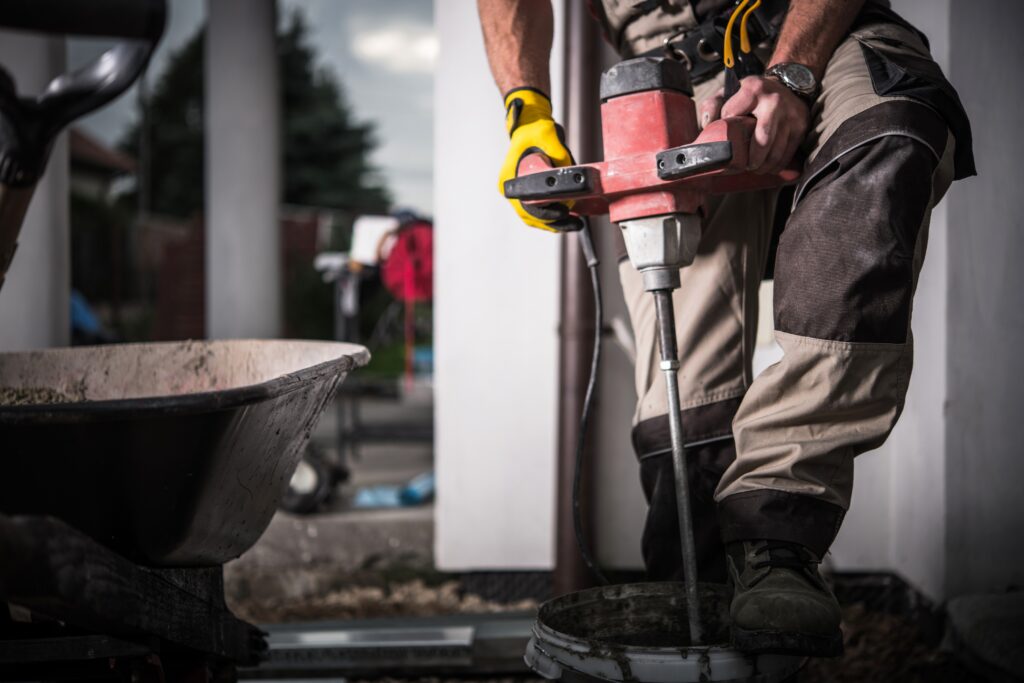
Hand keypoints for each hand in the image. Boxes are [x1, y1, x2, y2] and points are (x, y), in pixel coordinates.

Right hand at [497, 88, 575, 231]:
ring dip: (554, 222)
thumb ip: (559, 154)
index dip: (545, 214)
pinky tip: (569, 216)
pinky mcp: (528, 191)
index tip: (563, 213)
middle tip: (575, 224)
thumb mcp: (547, 135)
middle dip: (554, 223)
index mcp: (509, 179)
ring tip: (574, 223)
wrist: (529, 123)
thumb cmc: (533, 128)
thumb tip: (571, 173)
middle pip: (531, 217)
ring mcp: (519, 192)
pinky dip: (553, 215)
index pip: (526, 206)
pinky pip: (539, 210)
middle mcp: (511, 189)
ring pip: (535, 217)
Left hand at [698, 76, 809, 173]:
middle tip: (744, 167)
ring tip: (754, 169)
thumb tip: (707, 126)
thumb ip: (713, 105)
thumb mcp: (730, 91)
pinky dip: (776, 165)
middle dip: (751, 160)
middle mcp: (774, 101)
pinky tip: (767, 166)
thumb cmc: (752, 94)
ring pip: (775, 151)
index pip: (730, 115)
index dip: (725, 130)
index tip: (726, 138)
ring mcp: (790, 115)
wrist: (788, 84)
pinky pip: (787, 154)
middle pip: (761, 141)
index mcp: (753, 89)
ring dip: (763, 166)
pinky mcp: (801, 126)